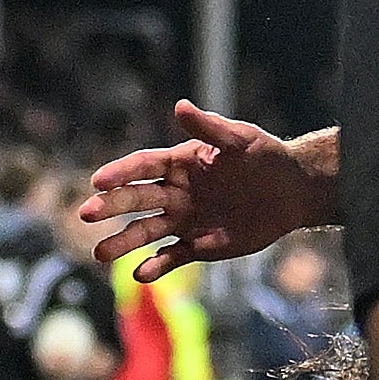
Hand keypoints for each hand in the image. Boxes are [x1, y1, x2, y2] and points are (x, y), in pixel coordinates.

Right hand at [79, 101, 328, 280]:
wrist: (291, 192)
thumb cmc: (265, 157)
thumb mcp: (240, 139)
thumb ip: (209, 128)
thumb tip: (180, 106)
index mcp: (179, 163)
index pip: (143, 166)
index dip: (120, 172)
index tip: (98, 180)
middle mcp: (175, 191)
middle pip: (136, 200)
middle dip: (111, 207)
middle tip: (87, 214)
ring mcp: (184, 220)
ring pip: (146, 232)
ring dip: (123, 242)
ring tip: (99, 255)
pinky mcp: (198, 245)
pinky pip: (172, 257)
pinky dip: (156, 266)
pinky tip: (141, 273)